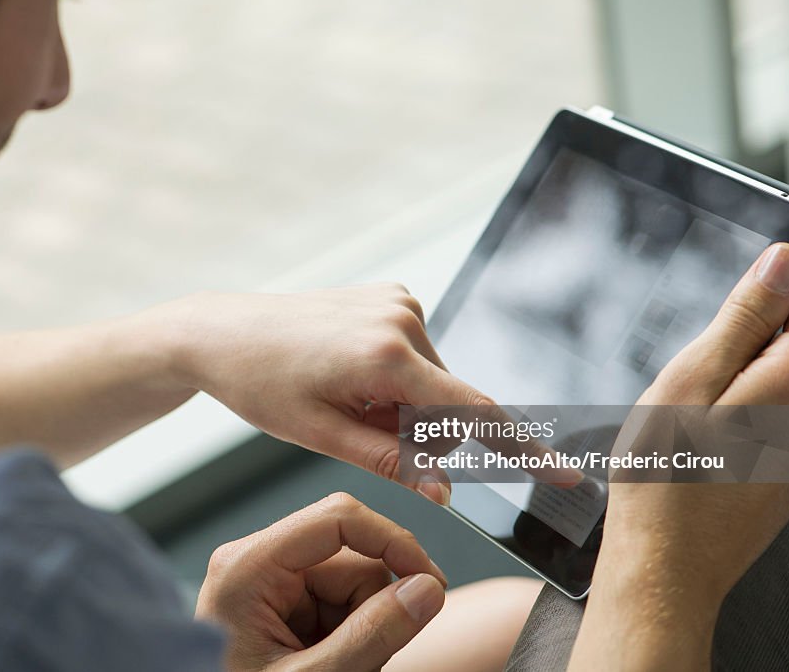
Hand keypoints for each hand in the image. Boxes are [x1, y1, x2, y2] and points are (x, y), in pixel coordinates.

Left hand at [172, 285, 493, 503]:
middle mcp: (402, 318)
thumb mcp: (321, 435)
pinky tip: (350, 374)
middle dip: (416, 432)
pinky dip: (397, 380)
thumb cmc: (261, 385)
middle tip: (356, 429)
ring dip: (403, 406)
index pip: (473, 410)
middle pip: (449, 404)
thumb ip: (389, 462)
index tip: (564, 472)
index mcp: (385, 356)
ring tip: (345, 397)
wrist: (224, 333)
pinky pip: (418, 357)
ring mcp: (399, 301)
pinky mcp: (393, 296)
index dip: (520, 447)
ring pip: (433, 383)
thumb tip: (445, 491)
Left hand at [195, 493, 446, 670]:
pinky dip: (349, 636)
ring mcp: (269, 583)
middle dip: (373, 609)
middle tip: (361, 663)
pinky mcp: (281, 604)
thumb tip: (427, 590)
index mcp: (248, 566)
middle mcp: (257, 562)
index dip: (392, 540)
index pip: (337, 519)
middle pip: (352, 558)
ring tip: (338, 669)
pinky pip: (340, 605)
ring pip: (354, 584)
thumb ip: (371, 635)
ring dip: (363, 628)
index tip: (430, 581)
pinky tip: (330, 664)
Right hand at [572, 243, 788, 669]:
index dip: (771, 287)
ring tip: (703, 405)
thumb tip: (787, 261)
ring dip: (752, 370)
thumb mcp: (688, 382)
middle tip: (706, 368)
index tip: (733, 308)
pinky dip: (753, 403)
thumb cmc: (665, 479)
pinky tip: (713, 432)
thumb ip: (743, 320)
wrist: (670, 566)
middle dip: (761, 331)